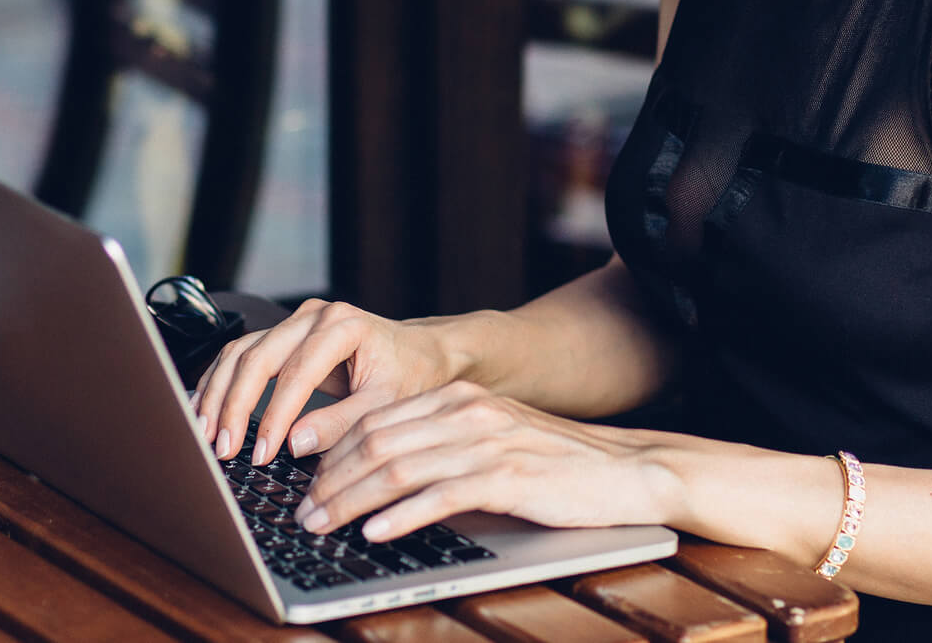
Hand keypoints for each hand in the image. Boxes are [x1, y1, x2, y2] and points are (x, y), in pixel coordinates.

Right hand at [193, 299, 455, 463]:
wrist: (421, 351)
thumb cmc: (409, 375)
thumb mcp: (385, 405)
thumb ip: (341, 425)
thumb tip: (293, 444)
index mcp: (343, 325)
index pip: (296, 373)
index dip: (274, 416)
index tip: (260, 454)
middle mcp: (314, 316)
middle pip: (257, 356)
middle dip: (234, 406)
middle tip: (222, 448)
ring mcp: (295, 322)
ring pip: (241, 353)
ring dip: (218, 394)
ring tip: (205, 434)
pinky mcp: (284, 335)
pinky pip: (242, 355)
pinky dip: (221, 382)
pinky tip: (205, 408)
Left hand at [293, 381, 674, 541]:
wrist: (628, 471)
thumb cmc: (559, 466)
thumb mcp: (494, 442)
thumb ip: (443, 448)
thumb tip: (381, 478)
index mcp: (459, 399)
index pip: (377, 421)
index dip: (333, 455)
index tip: (307, 487)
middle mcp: (468, 412)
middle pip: (377, 442)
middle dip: (330, 481)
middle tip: (303, 514)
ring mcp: (487, 442)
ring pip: (398, 468)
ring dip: (351, 501)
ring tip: (324, 527)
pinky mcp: (508, 477)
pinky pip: (440, 495)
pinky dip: (402, 515)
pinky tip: (377, 532)